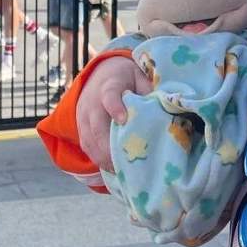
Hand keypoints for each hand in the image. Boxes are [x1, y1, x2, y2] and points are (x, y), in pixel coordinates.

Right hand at [75, 56, 151, 170]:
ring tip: (120, 171)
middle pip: (97, 126)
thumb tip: (165, 108)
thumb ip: (149, 91)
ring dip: (104, 157)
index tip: (123, 120)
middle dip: (109, 146)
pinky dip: (98, 159)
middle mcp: (92, 102)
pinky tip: (112, 169)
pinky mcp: (81, 128)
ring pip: (90, 139)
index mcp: (109, 86)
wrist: (100, 75)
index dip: (115, 108)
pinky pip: (87, 146)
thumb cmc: (126, 79)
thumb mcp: (140, 77)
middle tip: (126, 161)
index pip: (109, 96)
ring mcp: (84, 117)